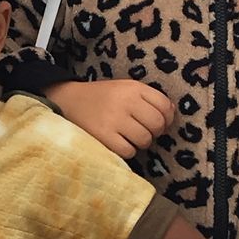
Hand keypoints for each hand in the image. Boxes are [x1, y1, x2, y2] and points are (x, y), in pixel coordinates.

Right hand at [46, 78, 173, 158]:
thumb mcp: (124, 89)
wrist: (67, 100)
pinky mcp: (103, 136)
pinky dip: (127, 151)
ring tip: (130, 138)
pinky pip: (128, 151)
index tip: (159, 123)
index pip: (164, 106)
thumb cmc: (101, 97)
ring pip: (144, 140)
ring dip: (140, 143)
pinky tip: (118, 143)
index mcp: (133, 87)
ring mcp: (114, 119)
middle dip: (154, 132)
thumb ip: (147, 98)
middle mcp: (126, 101)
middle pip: (157, 124)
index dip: (167, 118)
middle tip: (144, 132)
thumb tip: (171, 113)